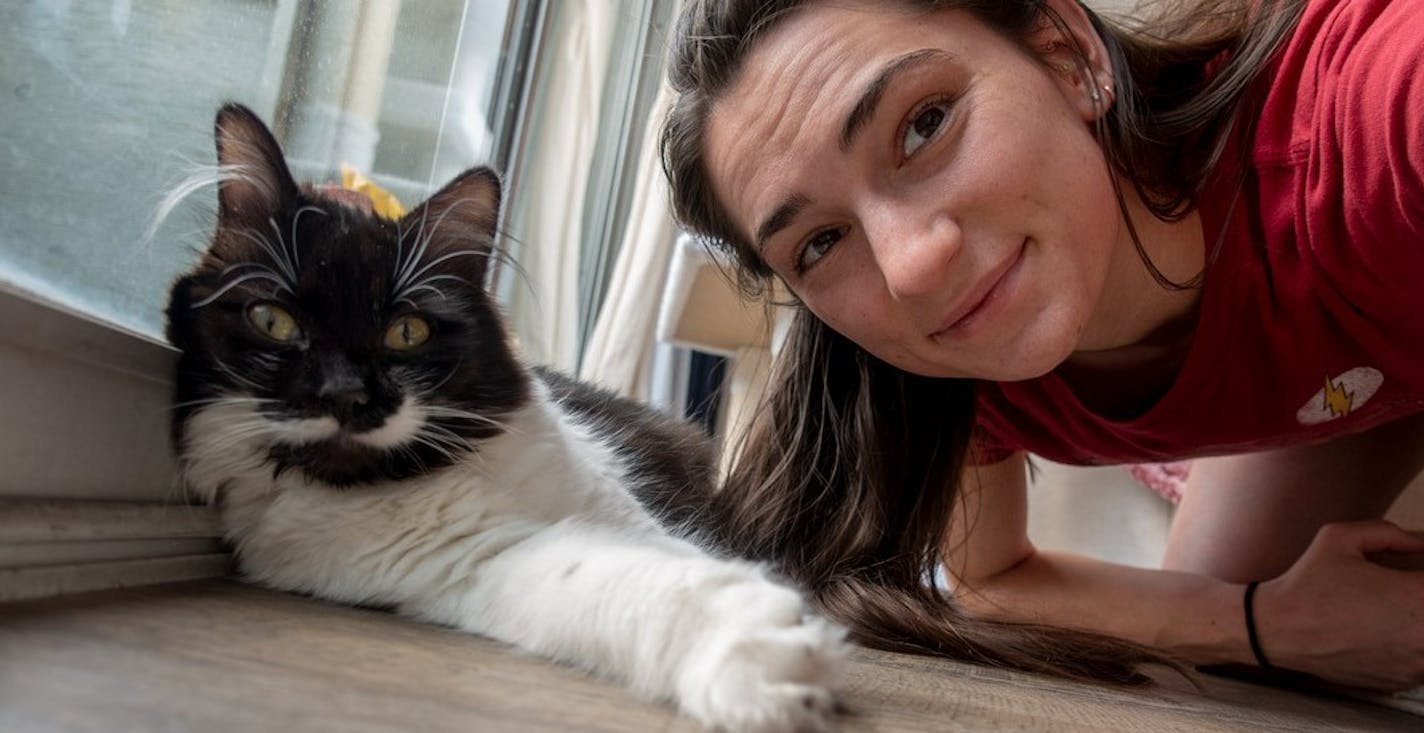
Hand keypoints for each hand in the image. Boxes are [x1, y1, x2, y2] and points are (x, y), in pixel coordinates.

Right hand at [1254, 520, 1423, 689]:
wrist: (1277, 630)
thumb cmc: (1307, 584)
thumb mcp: (1339, 537)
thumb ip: (1389, 533)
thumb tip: (1419, 543)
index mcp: (1417, 597)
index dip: (1422, 577)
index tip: (1411, 576)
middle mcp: (1423, 636)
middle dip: (1420, 600)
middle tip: (1402, 592)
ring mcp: (1415, 664)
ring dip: (1418, 625)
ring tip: (1392, 613)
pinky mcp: (1402, 681)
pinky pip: (1421, 662)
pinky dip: (1410, 647)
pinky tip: (1383, 633)